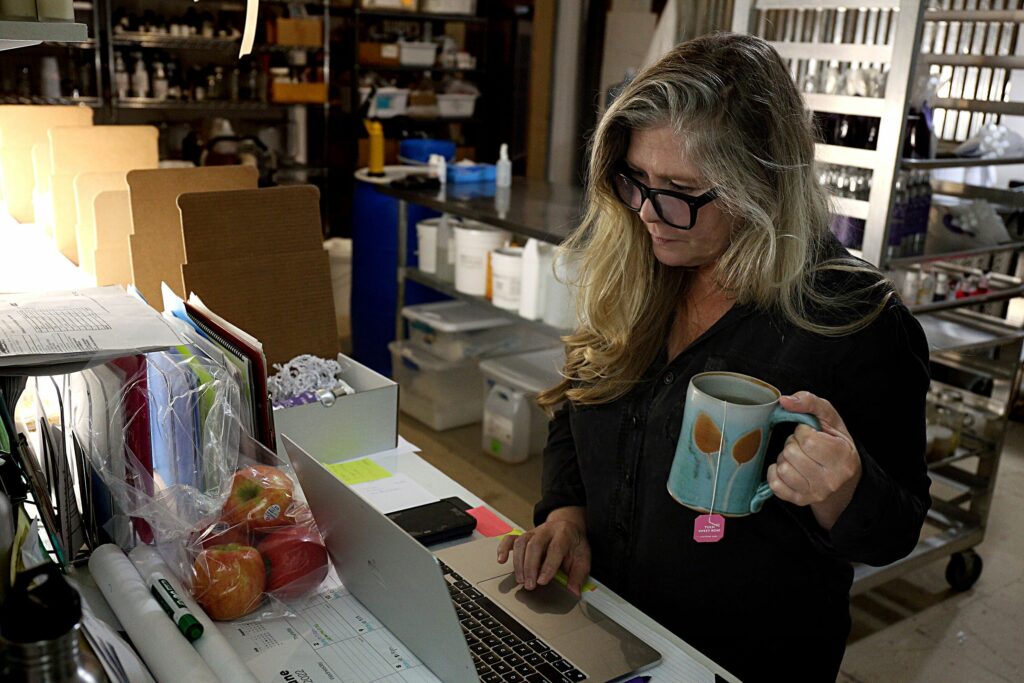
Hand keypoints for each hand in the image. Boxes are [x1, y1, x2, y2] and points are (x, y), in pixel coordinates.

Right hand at [496, 513, 589, 596]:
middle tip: (529, 585)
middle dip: (530, 567)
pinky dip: (503, 548)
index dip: (548, 565)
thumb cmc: (574, 544)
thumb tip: (574, 591)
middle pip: (534, 545)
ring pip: (521, 542)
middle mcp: (547, 530)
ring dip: (518, 563)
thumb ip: (579, 575)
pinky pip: (510, 538)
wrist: (568, 526)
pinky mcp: (524, 535)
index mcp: (564, 534)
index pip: (555, 548)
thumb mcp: (583, 557)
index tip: (542, 581)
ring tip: (520, 580)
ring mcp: (533, 532)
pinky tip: (501, 560)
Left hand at [768, 391, 861, 529]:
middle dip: (792, 444)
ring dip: (784, 458)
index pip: (807, 440)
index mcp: (843, 457)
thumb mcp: (829, 417)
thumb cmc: (835, 442)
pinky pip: (775, 484)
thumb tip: (784, 400)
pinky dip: (775, 472)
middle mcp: (831, 480)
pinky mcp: (801, 500)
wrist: (843, 477)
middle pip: (792, 454)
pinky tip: (787, 467)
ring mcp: (816, 492)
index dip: (802, 431)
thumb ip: (809, 402)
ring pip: (783, 469)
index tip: (810, 433)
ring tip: (796, 456)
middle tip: (802, 445)